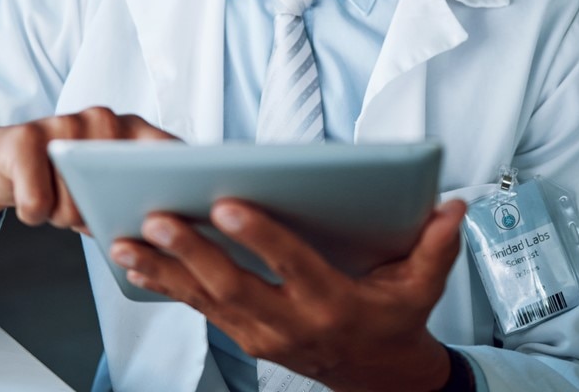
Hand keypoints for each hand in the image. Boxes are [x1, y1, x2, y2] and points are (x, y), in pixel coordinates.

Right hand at [0, 107, 174, 240]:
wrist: (0, 160)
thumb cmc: (64, 179)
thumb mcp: (106, 187)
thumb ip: (137, 195)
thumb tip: (167, 227)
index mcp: (133, 130)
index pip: (169, 154)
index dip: (178, 185)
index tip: (179, 214)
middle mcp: (103, 119)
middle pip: (118, 192)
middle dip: (99, 217)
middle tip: (84, 212)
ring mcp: (64, 123)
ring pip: (76, 203)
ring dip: (63, 216)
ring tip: (56, 201)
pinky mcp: (24, 138)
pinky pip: (37, 202)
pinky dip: (34, 214)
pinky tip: (32, 201)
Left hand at [109, 197, 467, 391]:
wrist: (377, 379)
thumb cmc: (395, 321)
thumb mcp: (425, 287)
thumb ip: (436, 244)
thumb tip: (453, 206)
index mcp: (333, 304)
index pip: (291, 266)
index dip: (260, 236)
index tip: (228, 204)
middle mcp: (290, 323)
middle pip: (233, 286)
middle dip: (191, 252)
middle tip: (158, 217)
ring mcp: (261, 334)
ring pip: (205, 300)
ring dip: (163, 269)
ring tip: (125, 240)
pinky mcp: (243, 335)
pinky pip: (199, 309)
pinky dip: (164, 284)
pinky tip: (134, 262)